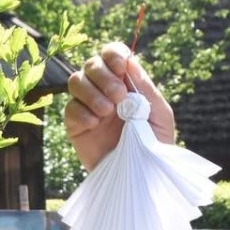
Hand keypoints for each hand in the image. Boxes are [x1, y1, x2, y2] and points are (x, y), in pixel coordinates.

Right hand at [64, 42, 174, 170]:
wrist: (140, 175)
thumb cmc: (154, 144)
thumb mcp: (159, 115)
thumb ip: (146, 88)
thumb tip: (131, 61)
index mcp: (125, 82)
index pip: (112, 55)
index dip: (112, 54)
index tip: (120, 66)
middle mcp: (103, 90)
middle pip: (91, 64)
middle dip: (103, 75)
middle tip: (119, 96)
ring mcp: (88, 106)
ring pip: (76, 81)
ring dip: (91, 92)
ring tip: (107, 112)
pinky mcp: (75, 125)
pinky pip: (70, 108)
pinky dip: (82, 113)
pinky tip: (94, 125)